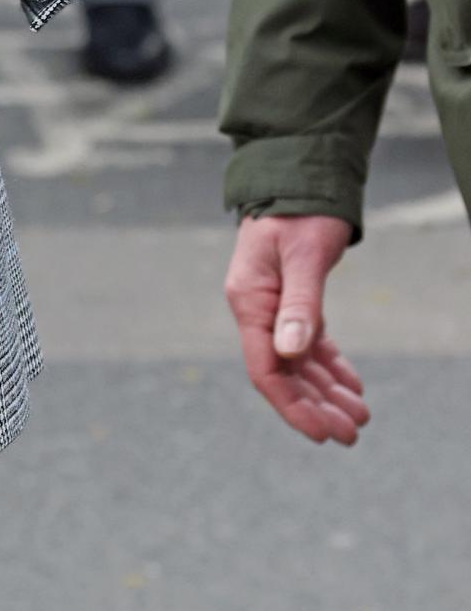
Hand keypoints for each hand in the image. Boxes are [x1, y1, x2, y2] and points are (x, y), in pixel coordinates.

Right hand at [225, 215, 368, 443]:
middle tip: (353, 432)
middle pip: (284, 373)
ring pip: (299, 362)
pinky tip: (352, 384)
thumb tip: (292, 354)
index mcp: (250, 300)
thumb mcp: (304, 257)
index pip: (266, 369)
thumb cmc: (299, 213)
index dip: (293, 405)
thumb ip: (299, 305)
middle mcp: (257, 308)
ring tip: (360, 415)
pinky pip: (309, 342)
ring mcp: (273, 305)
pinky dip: (329, 365)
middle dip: (317, 406)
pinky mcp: (292, 298)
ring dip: (327, 390)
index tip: (322, 433)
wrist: (299, 177)